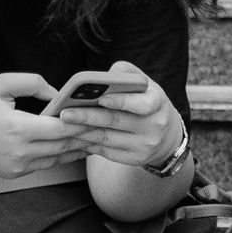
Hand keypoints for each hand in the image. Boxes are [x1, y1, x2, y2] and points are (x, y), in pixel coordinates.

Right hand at [0, 73, 88, 176]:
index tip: (98, 114)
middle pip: (64, 146)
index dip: (83, 123)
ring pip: (57, 159)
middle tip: (105, 126)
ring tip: (95, 137)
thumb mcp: (0, 84)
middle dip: (85, 136)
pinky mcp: (14, 174)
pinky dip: (59, 156)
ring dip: (77, 149)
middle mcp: (19, 152)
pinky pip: (44, 165)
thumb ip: (33, 83)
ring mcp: (17, 167)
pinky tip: (72, 147)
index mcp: (17, 128)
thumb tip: (57, 93)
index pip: (62, 129)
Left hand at [61, 62, 180, 170]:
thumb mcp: (146, 86)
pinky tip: (74, 137)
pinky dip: (88, 144)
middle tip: (65, 114)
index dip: (121, 101)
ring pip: (107, 138)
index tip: (101, 98)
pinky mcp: (135, 158)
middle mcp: (154, 125)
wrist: (167, 137)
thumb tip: (106, 75)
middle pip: (116, 121)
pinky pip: (107, 152)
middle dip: (88, 117)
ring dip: (82, 132)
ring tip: (64, 125)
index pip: (142, 103)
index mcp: (157, 102)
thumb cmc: (148, 104)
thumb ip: (128, 74)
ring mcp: (144, 145)